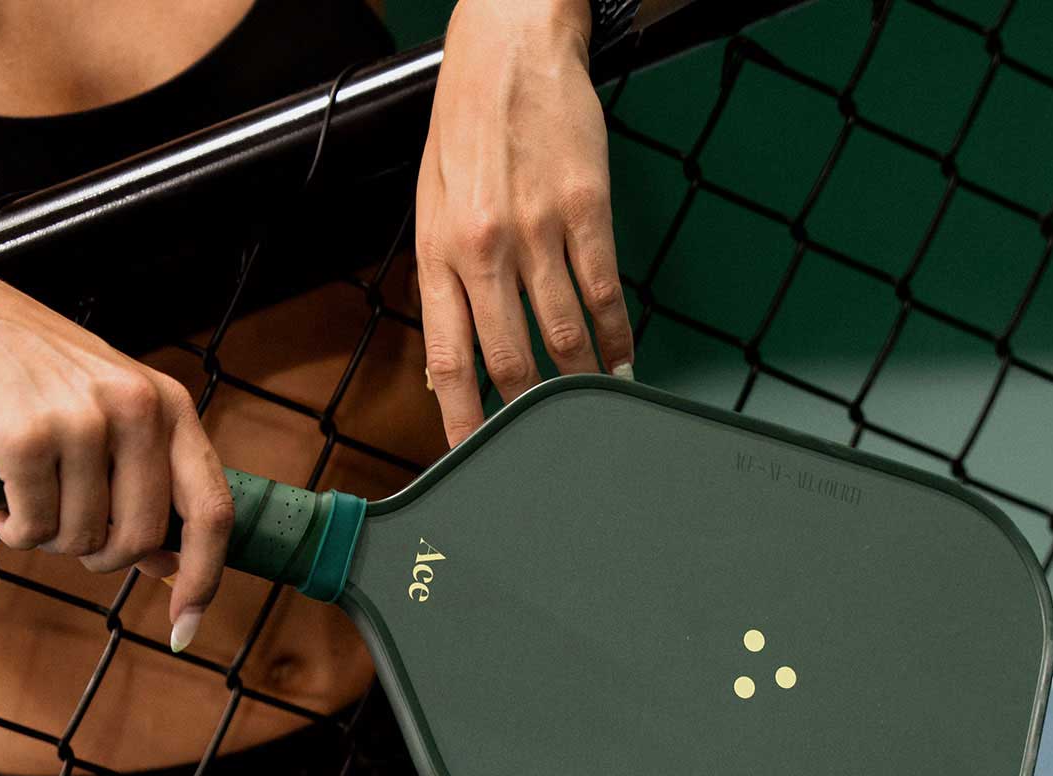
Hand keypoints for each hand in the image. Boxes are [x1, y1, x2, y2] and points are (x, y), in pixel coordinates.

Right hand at [0, 268, 233, 651]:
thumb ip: (149, 484)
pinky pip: (32, 528)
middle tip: (72, 534)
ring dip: (51, 539)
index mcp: (173, 408)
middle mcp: (140, 409)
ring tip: (32, 498)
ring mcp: (84, 419)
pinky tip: (2, 499)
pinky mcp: (27, 435)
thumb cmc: (44, 380)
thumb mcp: (115, 418)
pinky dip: (14, 530)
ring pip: (83, 539)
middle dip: (102, 557)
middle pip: (141, 539)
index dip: (205, 576)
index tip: (186, 626)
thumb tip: (168, 566)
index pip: (213, 509)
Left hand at [415, 0, 635, 448]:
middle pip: (510, 359)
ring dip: (581, 380)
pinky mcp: (586, 209)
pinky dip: (617, 335)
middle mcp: (483, 249)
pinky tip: (622, 360)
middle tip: (542, 441)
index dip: (461, 416)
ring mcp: (537, 230)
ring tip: (591, 405)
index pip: (448, 358)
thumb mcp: (430, 203)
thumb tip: (455, 352)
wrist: (507, 44)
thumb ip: (443, 278)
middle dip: (528, 410)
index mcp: (438, 251)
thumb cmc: (465, 125)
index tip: (473, 454)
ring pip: (564, 333)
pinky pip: (604, 291)